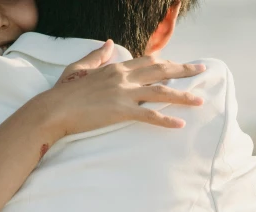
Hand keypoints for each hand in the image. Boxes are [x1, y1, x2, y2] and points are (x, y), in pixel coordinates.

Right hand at [39, 40, 205, 133]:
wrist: (54, 109)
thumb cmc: (64, 91)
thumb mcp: (80, 67)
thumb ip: (98, 55)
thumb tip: (108, 43)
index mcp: (116, 67)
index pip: (149, 61)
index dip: (168, 62)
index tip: (182, 64)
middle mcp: (123, 77)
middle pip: (161, 71)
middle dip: (184, 70)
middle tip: (202, 71)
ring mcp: (123, 93)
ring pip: (161, 92)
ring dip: (183, 96)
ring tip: (200, 100)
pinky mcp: (121, 111)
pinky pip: (149, 116)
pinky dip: (166, 120)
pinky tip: (180, 124)